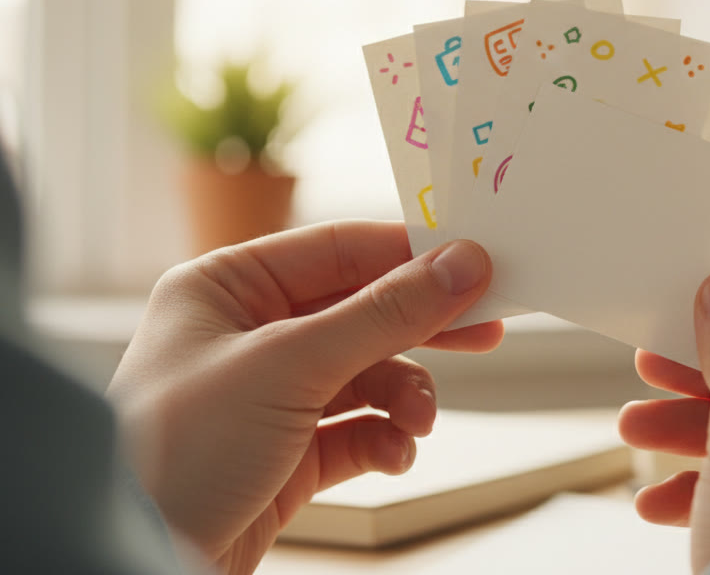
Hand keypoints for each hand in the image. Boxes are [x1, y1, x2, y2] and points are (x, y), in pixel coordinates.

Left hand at [107, 221, 501, 574]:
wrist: (137, 563)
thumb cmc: (176, 453)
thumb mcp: (289, 367)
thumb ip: (384, 314)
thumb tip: (461, 264)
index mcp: (225, 288)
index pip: (337, 250)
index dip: (410, 256)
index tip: (477, 265)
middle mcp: (245, 335)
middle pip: (361, 311)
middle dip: (422, 327)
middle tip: (487, 330)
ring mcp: (267, 397)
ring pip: (367, 374)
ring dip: (405, 395)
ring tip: (418, 421)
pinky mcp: (285, 456)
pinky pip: (358, 430)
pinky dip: (385, 439)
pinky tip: (394, 453)